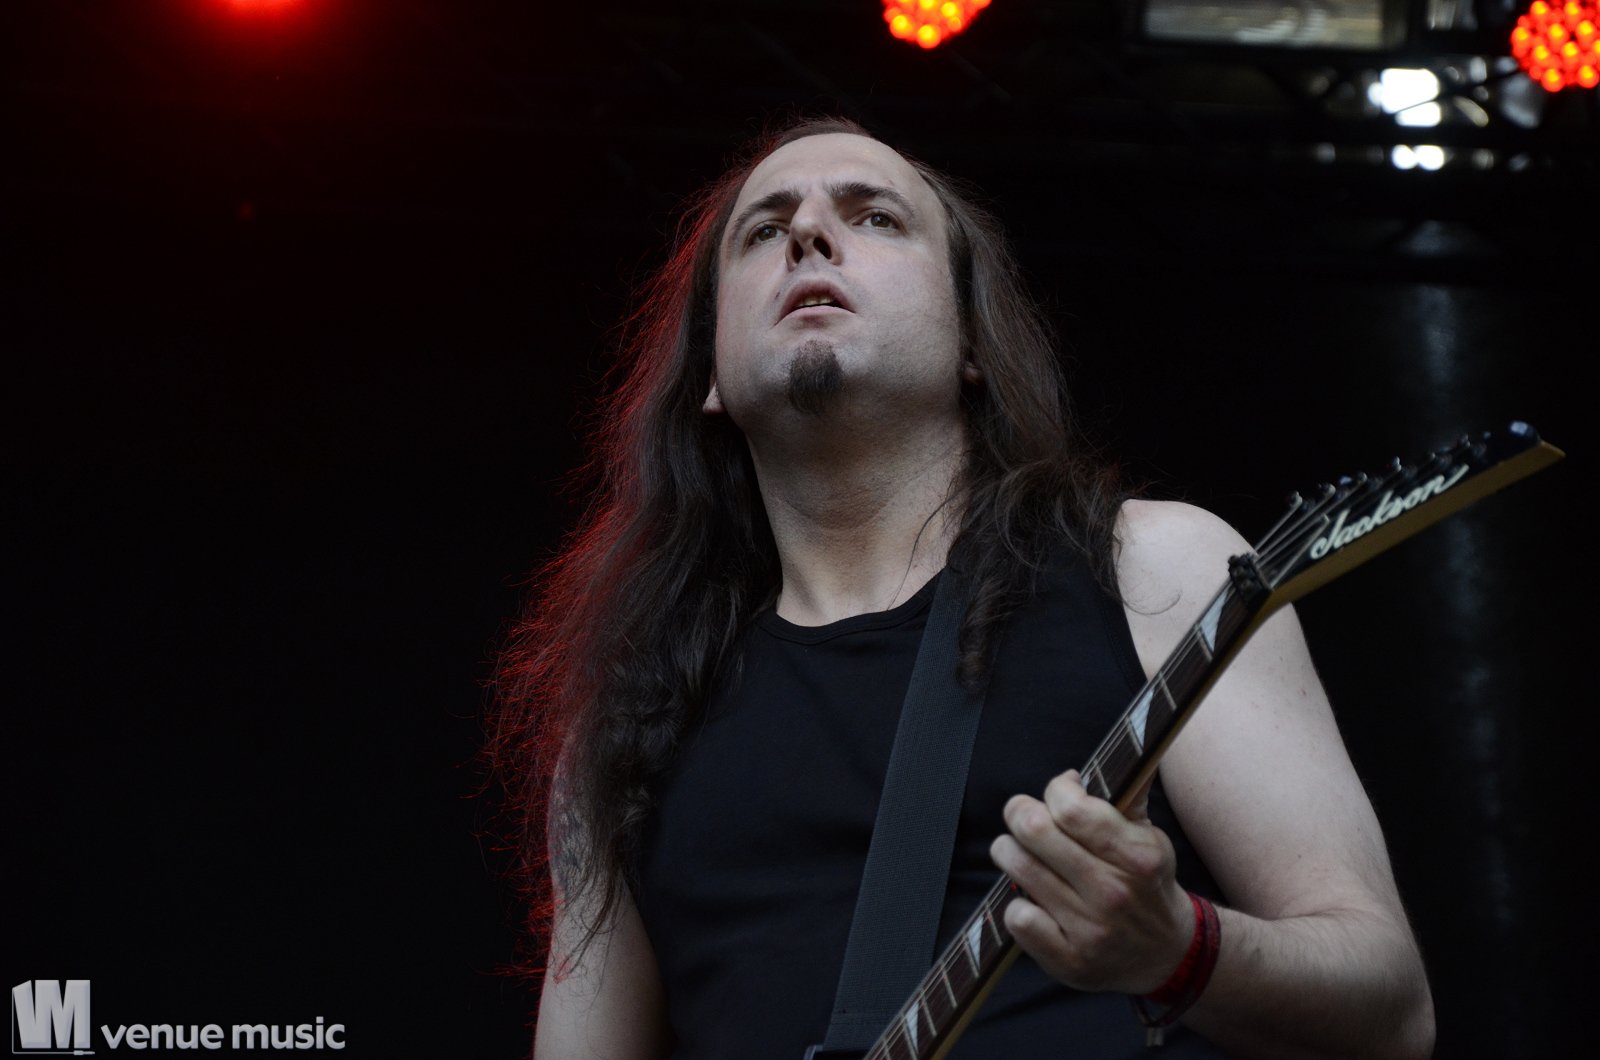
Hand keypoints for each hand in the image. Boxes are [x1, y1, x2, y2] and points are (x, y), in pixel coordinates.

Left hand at [989, 769, 1194, 994]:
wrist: (1166, 954)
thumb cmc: (1147, 884)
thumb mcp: (1150, 837)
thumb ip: (1130, 795)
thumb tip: (1129, 746)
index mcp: (1137, 857)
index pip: (1071, 806)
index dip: (1056, 790)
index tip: (1060, 792)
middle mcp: (1113, 893)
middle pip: (1034, 830)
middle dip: (1019, 813)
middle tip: (1023, 816)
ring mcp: (1090, 930)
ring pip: (1018, 867)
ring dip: (1009, 852)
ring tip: (1018, 851)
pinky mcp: (1069, 961)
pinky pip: (1017, 917)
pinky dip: (1016, 903)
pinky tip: (1031, 899)